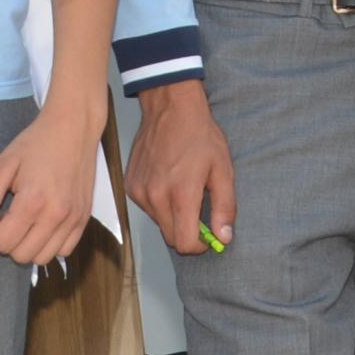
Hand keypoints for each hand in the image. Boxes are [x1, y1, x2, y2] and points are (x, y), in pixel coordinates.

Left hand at [0, 100, 101, 268]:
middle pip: (21, 256)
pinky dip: (50, 245)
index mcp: (32, 202)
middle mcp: (56, 215)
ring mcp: (73, 219)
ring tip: (25, 222)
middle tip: (7, 217)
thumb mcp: (2, 165)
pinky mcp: (84, 218)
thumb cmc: (35, 144)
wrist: (73, 128)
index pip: (2, 243)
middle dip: (7, 241)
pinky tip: (43, 224)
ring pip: (43, 258)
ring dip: (28, 246)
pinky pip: (64, 251)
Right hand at [126, 78, 238, 256]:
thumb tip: (224, 237)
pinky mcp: (130, 186)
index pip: (183, 243)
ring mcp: (139, 192)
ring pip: (159, 223)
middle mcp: (155, 197)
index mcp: (180, 195)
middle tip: (201, 212)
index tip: (208, 237)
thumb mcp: (223, 170)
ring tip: (184, 188)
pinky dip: (160, 203)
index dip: (199, 246)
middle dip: (187, 232)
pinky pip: (148, 207)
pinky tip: (169, 181)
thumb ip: (224, 208)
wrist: (170, 108)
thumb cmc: (200, 136)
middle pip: (170, 237)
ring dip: (173, 216)